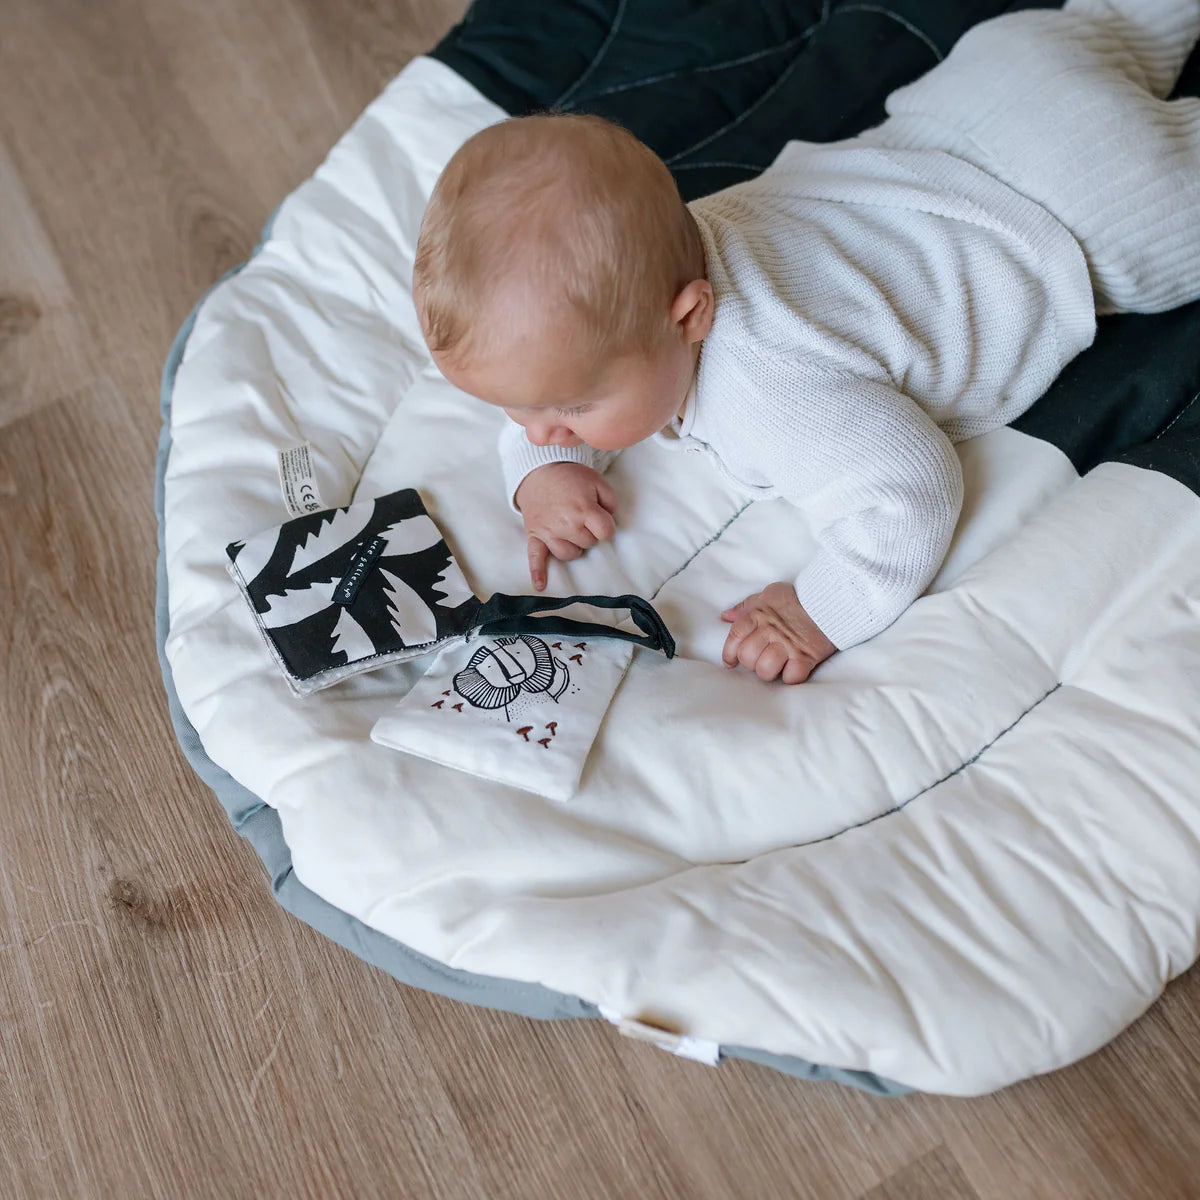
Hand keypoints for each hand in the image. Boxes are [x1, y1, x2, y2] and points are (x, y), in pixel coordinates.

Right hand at [515, 463, 617, 590]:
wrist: (539, 471)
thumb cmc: (570, 477)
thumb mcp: (597, 481)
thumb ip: (610, 501)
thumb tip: (610, 519)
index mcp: (584, 510)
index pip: (605, 533)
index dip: (606, 527)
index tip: (600, 520)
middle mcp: (566, 523)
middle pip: (588, 544)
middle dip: (589, 533)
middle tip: (582, 519)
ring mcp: (549, 531)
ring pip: (569, 554)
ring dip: (573, 546)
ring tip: (570, 532)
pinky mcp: (536, 535)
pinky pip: (535, 557)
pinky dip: (537, 572)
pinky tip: (540, 585)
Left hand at [721, 582, 836, 682]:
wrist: (830, 600)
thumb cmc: (796, 598)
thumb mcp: (768, 595)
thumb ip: (746, 606)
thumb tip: (726, 616)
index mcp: (758, 615)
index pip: (735, 637)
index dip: (729, 653)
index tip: (731, 661)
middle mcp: (770, 631)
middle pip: (747, 657)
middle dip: (750, 663)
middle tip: (759, 660)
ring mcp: (788, 645)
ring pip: (765, 670)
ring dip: (768, 672)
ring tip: (775, 666)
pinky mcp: (806, 656)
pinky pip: (791, 677)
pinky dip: (790, 677)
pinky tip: (792, 669)